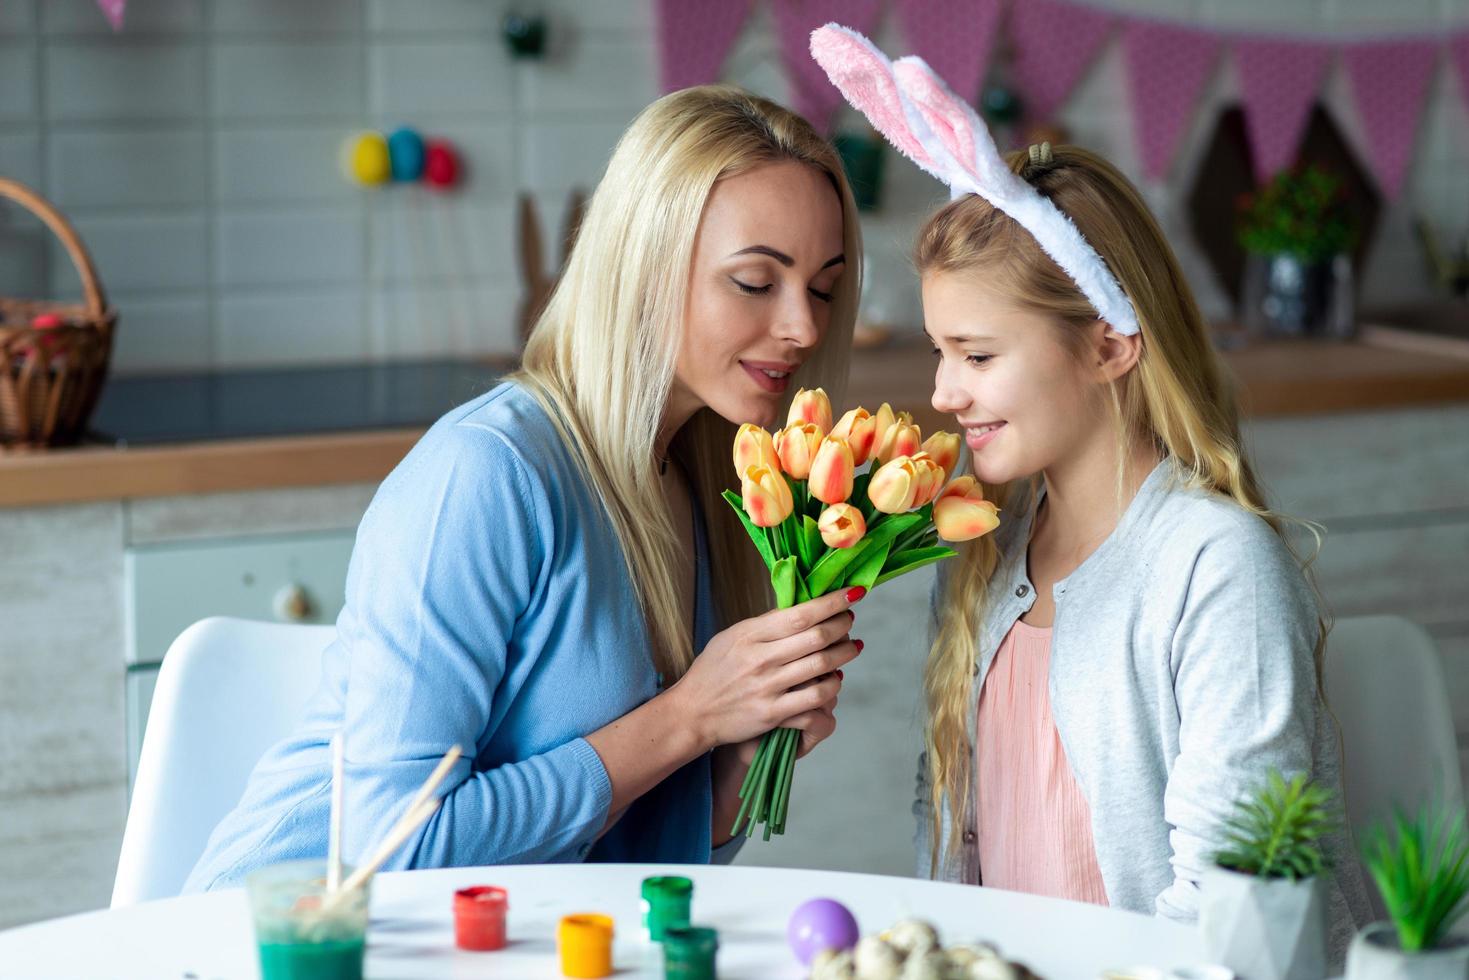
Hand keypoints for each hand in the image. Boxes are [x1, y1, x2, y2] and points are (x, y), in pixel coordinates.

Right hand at [667, 587, 864, 752]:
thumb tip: (800, 607)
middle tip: (850, 620)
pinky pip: (815, 698)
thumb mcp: (731, 638)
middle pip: (817, 637)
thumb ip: (764, 625)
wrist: (692, 713)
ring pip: (822, 665)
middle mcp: (760, 659)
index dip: (832, 602)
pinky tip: (836, 679)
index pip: (800, 613)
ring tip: (853, 646)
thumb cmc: (713, 671)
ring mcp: (768, 687)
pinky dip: (833, 685)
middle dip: (843, 625)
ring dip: (845, 653)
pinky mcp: (772, 713)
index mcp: (750, 634)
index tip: (853, 593)